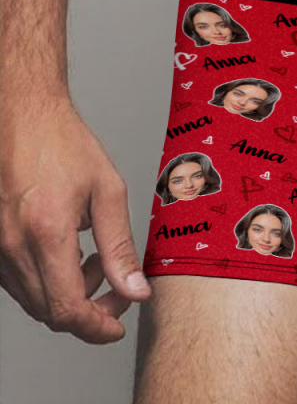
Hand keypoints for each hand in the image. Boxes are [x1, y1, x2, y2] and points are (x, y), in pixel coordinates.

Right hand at [0, 99, 151, 342]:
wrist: (22, 117)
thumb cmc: (63, 144)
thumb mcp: (107, 190)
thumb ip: (120, 246)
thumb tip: (135, 289)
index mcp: (45, 233)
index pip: (66, 309)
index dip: (96, 327)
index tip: (119, 324)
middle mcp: (12, 247)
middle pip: (49, 312)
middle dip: (90, 311)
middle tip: (119, 288)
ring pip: (33, 299)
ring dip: (70, 294)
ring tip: (98, 260)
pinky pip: (18, 280)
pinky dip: (49, 279)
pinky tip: (72, 252)